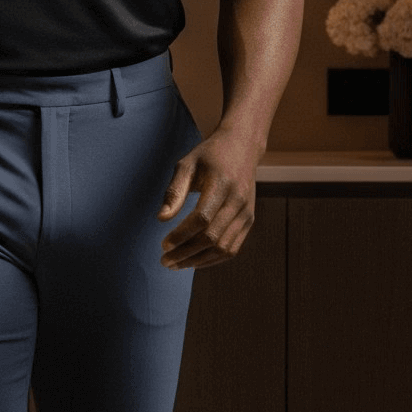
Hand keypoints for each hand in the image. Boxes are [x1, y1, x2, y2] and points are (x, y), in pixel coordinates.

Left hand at [157, 126, 261, 269]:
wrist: (242, 146)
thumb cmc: (209, 155)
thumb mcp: (187, 165)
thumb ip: (174, 191)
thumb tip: (162, 219)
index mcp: (222, 184)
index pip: (202, 218)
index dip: (181, 235)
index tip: (163, 245)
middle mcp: (238, 200)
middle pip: (212, 237)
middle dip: (186, 253)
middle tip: (165, 261)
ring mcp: (246, 212)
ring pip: (223, 248)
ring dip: (198, 260)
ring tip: (176, 264)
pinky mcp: (249, 220)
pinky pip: (232, 248)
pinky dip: (213, 259)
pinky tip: (194, 260)